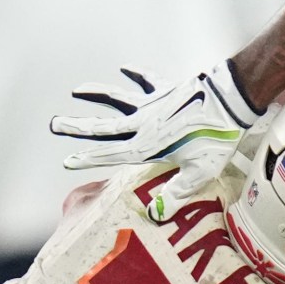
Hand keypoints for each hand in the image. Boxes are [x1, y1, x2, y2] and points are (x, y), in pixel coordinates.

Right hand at [49, 63, 260, 218]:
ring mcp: (153, 103)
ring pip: (118, 98)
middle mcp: (143, 123)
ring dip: (97, 94)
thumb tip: (155, 215)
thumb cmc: (216, 138)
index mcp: (148, 146)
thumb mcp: (198, 172)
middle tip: (54, 123)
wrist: (231, 100)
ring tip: (77, 90)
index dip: (88, 159)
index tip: (67, 160)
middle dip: (77, 126)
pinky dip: (136, 74)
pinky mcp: (167, 88)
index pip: (110, 154)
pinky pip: (147, 79)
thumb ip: (176, 192)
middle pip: (104, 125)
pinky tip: (125, 68)